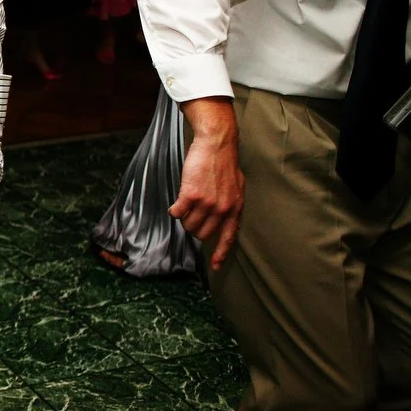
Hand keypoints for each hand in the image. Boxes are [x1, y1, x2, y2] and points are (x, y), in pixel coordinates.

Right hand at [170, 104, 243, 268]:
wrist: (216, 145)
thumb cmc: (224, 163)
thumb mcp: (236, 187)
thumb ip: (231, 204)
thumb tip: (227, 219)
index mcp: (235, 209)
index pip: (228, 237)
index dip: (220, 254)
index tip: (215, 266)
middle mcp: (222, 210)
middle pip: (202, 234)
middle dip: (194, 227)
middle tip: (192, 214)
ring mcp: (207, 204)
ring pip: (188, 225)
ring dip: (184, 218)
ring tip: (186, 204)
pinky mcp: (191, 195)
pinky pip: (177, 213)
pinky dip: (174, 210)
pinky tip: (177, 203)